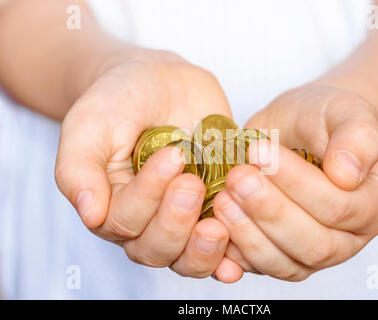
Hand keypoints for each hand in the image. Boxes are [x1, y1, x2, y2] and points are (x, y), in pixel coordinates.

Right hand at [55, 48, 232, 277]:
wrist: (159, 81)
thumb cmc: (118, 100)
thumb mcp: (90, 125)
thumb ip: (79, 168)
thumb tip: (90, 214)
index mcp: (111, 206)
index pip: (125, 222)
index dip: (148, 197)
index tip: (171, 156)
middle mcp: (147, 221)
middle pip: (157, 248)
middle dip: (175, 222)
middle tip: (192, 183)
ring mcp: (185, 217)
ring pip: (189, 257)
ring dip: (203, 249)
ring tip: (218, 225)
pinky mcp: (215, 208)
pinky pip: (225, 243)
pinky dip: (234, 249)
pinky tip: (242, 243)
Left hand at [213, 84, 377, 280]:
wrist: (301, 129)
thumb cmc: (324, 118)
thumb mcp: (346, 112)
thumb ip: (357, 137)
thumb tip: (348, 174)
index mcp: (371, 205)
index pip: (339, 208)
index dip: (297, 184)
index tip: (261, 151)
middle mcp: (346, 239)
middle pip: (312, 244)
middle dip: (270, 211)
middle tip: (238, 177)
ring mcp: (311, 253)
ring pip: (284, 263)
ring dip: (249, 234)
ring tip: (223, 198)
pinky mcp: (279, 255)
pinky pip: (257, 266)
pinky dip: (235, 253)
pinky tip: (214, 227)